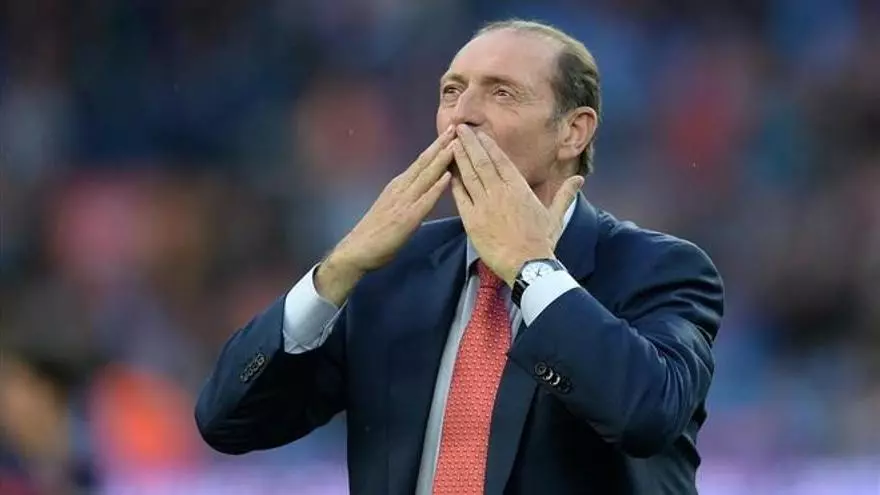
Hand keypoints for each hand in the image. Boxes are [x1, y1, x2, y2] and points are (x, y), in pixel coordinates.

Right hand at [316, 126, 455, 304]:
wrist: (358, 250)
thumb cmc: (377, 233)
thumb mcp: (393, 206)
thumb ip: (409, 196)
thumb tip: (425, 187)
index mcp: (399, 185)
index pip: (421, 161)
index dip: (437, 146)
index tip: (451, 131)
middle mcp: (402, 188)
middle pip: (425, 162)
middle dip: (442, 144)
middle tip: (458, 126)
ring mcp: (404, 201)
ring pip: (426, 176)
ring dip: (442, 159)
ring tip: (457, 143)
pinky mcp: (407, 218)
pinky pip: (425, 200)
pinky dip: (436, 188)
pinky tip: (447, 177)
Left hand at [449, 124, 582, 285]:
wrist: (528, 265)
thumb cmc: (542, 242)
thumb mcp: (555, 215)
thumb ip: (564, 194)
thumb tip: (580, 179)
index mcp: (519, 188)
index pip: (500, 160)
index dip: (488, 144)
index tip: (478, 133)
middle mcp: (501, 192)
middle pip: (482, 162)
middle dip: (470, 143)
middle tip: (460, 128)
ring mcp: (485, 205)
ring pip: (469, 175)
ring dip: (460, 157)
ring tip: (451, 142)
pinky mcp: (472, 220)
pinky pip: (460, 197)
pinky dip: (454, 182)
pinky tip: (447, 171)